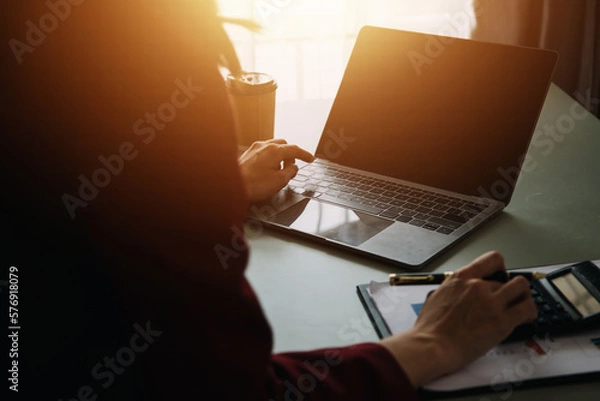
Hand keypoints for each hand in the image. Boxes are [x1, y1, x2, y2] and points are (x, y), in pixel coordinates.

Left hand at [239, 138, 314, 202]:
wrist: (232, 187)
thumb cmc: (253, 185)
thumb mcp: (279, 181)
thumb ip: (290, 172)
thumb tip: (293, 168)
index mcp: (275, 151)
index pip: (295, 149)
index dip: (304, 155)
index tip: (310, 158)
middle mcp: (264, 146)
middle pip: (283, 145)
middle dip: (290, 155)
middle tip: (292, 168)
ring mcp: (254, 149)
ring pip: (273, 147)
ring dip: (280, 157)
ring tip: (279, 171)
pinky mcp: (247, 155)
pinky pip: (263, 152)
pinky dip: (270, 158)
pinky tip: (267, 170)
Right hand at [381, 251, 536, 387]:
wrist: (433, 346)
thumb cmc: (429, 328)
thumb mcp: (434, 298)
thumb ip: (448, 291)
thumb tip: (449, 293)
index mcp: (461, 278)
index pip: (491, 260)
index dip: (501, 268)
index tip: (501, 275)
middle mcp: (478, 286)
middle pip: (506, 279)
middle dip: (507, 290)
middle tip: (507, 301)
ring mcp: (492, 302)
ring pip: (522, 288)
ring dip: (523, 295)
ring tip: (520, 305)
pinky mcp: (502, 321)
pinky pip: (528, 308)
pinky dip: (531, 311)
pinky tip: (527, 317)